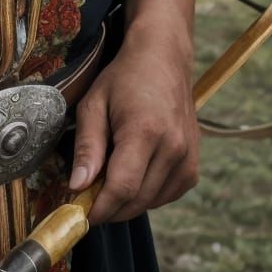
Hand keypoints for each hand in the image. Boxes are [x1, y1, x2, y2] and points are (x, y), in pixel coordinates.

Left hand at [67, 19, 199, 225]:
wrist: (163, 58)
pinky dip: (146, 195)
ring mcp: (188, 158)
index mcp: (146, 131)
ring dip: (126, 202)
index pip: (122, 187)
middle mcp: (173, 147)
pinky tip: (133, 175)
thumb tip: (77, 186)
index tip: (79, 212)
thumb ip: (87, 147)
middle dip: (108, 208)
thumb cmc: (124, 78)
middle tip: (87, 198)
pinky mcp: (193, 166)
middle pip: (136, 200)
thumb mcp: (94, 104)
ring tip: (108, 180)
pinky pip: (166, 196)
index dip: (99, 207)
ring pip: (150, 202)